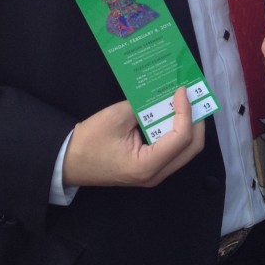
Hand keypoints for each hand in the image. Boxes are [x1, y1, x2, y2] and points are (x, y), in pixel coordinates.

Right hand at [63, 87, 203, 187]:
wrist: (69, 162)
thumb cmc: (89, 141)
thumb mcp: (117, 117)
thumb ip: (145, 106)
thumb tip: (166, 94)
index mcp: (147, 165)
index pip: (181, 138)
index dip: (186, 112)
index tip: (181, 90)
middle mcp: (156, 174)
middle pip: (192, 147)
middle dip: (196, 119)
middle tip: (192, 95)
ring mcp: (155, 173)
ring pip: (186, 149)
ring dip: (189, 125)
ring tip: (186, 102)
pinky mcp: (151, 167)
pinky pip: (173, 149)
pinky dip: (177, 130)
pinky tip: (174, 112)